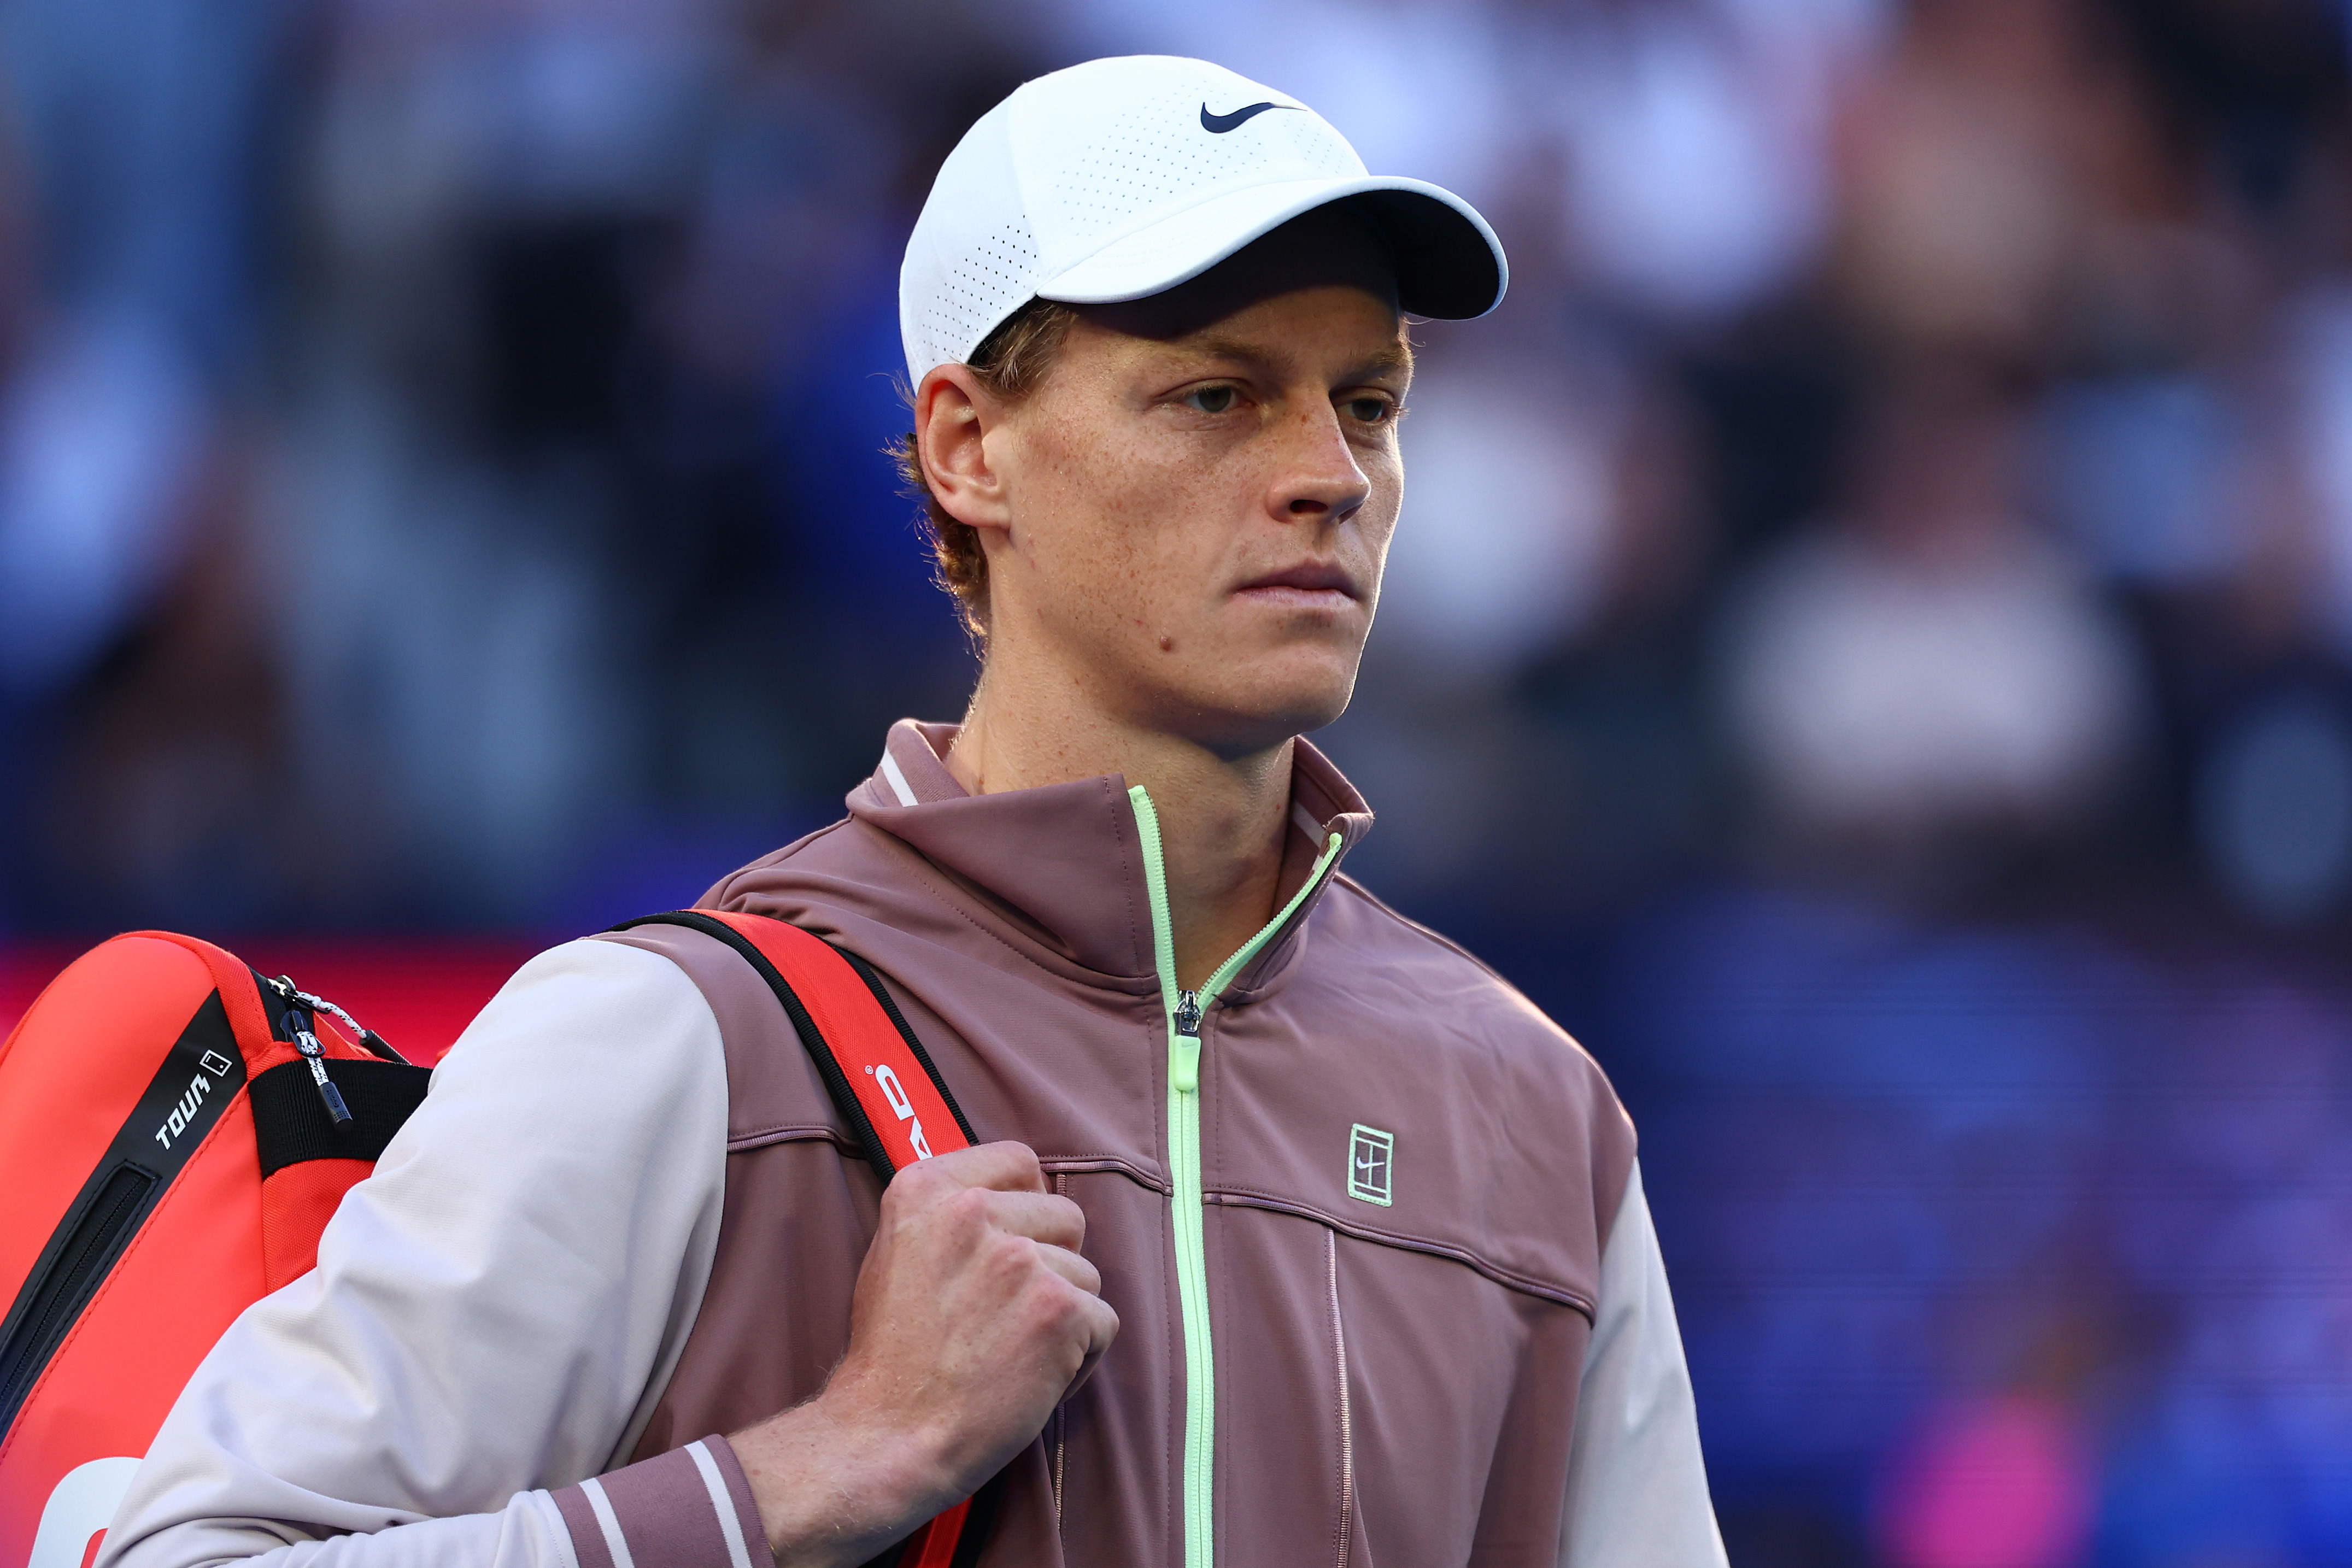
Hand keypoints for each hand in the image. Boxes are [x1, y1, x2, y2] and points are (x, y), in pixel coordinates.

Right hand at [729, 1141, 1117, 1565]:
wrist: (888, 1436)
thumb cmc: (890, 1357)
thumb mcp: (894, 1254)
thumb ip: (949, 1215)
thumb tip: (1013, 1199)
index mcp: (927, 1189)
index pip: (1018, 1162)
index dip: (1028, 1203)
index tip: (1015, 1240)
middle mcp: (973, 1212)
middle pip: (1064, 1216)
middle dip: (1051, 1263)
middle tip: (1009, 1315)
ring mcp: (1020, 1259)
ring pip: (1085, 1273)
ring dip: (1063, 1314)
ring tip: (1014, 1353)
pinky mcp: (1059, 1309)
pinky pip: (1102, 1321)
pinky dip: (1082, 1357)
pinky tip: (1035, 1379)